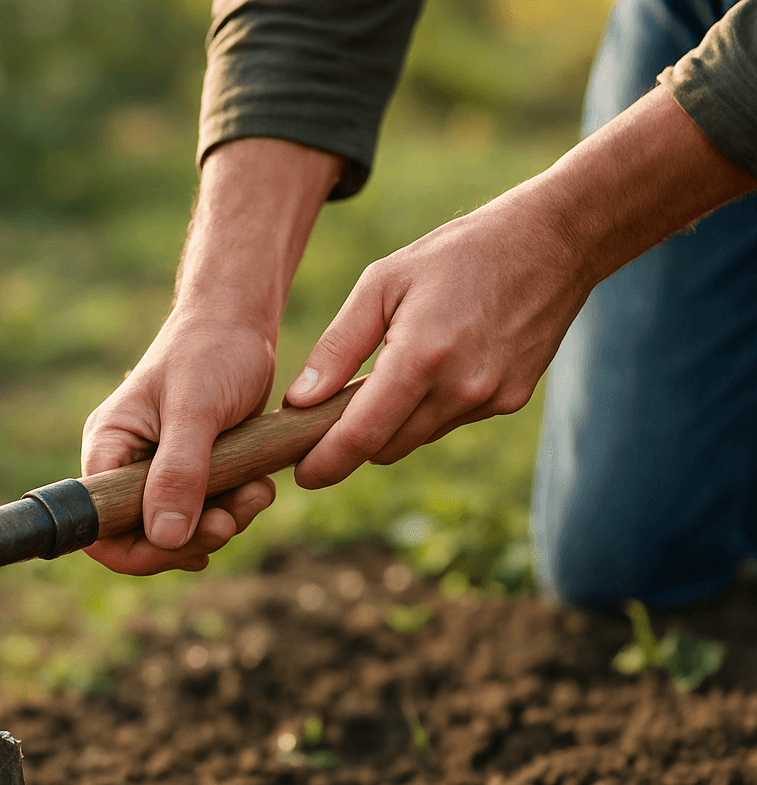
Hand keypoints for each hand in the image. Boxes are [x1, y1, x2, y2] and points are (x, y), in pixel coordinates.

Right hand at [80, 310, 277, 574]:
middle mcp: (126, 467)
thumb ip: (178, 473)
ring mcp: (159, 474)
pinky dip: (233, 512)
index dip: (135, 551)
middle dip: (189, 540)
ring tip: (257, 493)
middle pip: (141, 539)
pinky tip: (257, 489)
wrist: (241, 326)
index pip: (98, 525)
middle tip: (230, 520)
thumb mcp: (195, 411)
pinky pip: (204, 516)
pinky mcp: (192, 475)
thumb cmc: (211, 352)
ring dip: (221, 524)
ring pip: (179, 533)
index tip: (183, 543)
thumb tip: (164, 537)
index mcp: (108, 448)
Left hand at [284, 84, 756, 490]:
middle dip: (353, 439)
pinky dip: (428, 409)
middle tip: (331, 411)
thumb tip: (299, 401)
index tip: (302, 474)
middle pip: (385, 447)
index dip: (326, 463)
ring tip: (389, 373)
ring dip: (392, 423)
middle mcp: (459, 389)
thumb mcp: (383, 281)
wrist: (553, 242)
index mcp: (421, 357)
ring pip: (416, 439)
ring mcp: (489, 400)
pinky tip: (435, 366)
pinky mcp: (509, 402)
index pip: (361, 436)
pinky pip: (449, 423)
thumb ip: (338, 347)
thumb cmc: (457, 254)